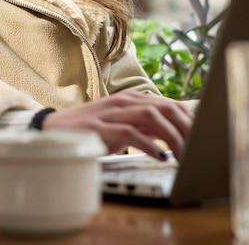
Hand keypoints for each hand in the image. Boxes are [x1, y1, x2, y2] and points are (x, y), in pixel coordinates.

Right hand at [42, 91, 193, 160]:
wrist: (54, 130)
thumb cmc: (91, 130)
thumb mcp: (122, 126)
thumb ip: (145, 127)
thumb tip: (173, 134)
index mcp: (131, 99)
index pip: (168, 103)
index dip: (187, 118)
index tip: (200, 137)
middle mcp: (124, 101)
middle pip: (163, 107)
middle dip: (184, 127)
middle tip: (196, 148)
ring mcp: (111, 112)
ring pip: (151, 116)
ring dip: (171, 135)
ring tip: (182, 154)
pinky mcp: (100, 127)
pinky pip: (130, 132)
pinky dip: (148, 144)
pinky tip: (159, 155)